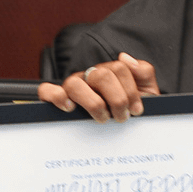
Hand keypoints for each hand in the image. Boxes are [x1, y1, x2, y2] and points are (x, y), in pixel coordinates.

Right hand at [37, 52, 159, 122]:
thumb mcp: (145, 92)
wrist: (125, 133)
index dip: (131, 90)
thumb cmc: (130, 111)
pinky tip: (69, 108)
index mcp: (110, 71)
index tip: (136, 110)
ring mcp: (73, 87)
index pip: (119, 68)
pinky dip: (55, 97)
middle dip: (117, 99)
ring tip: (103, 118)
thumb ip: (143, 72)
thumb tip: (125, 58)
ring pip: (75, 84)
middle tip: (122, 117)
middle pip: (101, 75)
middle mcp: (90, 76)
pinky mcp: (58, 99)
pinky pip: (47, 91)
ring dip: (93, 104)